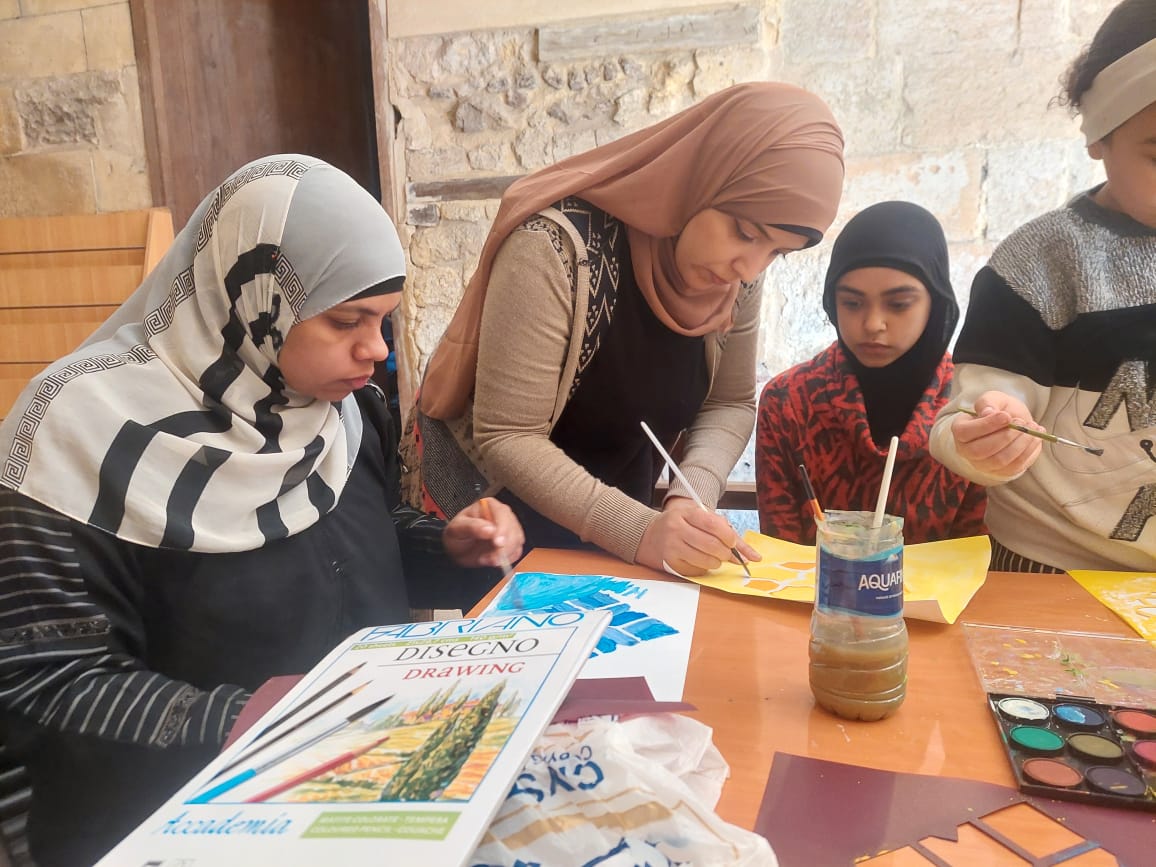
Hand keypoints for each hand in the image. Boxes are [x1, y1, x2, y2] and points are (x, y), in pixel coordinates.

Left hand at [442, 498, 524, 568]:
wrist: (458, 550)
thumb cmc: (457, 536)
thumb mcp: (457, 530)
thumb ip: (472, 527)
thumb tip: (490, 529)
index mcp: (489, 506)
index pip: (502, 514)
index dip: (503, 529)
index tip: (498, 543)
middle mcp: (502, 515)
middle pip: (513, 528)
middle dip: (505, 546)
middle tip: (493, 559)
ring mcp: (509, 529)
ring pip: (517, 541)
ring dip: (505, 554)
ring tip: (487, 560)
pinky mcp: (511, 543)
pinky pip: (517, 551)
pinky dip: (508, 559)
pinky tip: (494, 561)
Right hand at [635, 496, 751, 575]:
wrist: (650, 534)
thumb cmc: (682, 525)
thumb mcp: (700, 519)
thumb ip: (727, 533)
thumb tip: (753, 556)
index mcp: (686, 513)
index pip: (713, 524)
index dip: (728, 536)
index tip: (732, 543)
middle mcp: (677, 529)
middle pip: (711, 545)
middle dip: (725, 554)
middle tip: (726, 554)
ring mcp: (672, 547)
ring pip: (705, 561)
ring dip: (716, 563)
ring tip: (713, 558)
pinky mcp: (670, 563)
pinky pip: (696, 571)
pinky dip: (704, 569)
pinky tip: (699, 561)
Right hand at [950, 390, 1043, 476]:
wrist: (1009, 425)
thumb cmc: (997, 411)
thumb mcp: (992, 399)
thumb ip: (988, 402)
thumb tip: (988, 413)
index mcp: (960, 431)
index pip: (966, 432)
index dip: (986, 425)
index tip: (1006, 416)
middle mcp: (967, 451)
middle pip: (982, 450)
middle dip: (1006, 436)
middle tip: (1021, 422)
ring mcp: (983, 465)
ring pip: (1000, 460)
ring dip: (1020, 443)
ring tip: (1032, 428)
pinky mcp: (1001, 472)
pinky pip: (1015, 466)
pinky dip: (1029, 451)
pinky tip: (1036, 437)